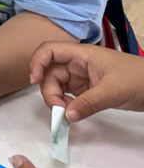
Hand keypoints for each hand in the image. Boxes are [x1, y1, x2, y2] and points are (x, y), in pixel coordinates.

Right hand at [29, 42, 143, 121]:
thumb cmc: (139, 79)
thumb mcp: (114, 91)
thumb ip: (89, 103)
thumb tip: (66, 116)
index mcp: (82, 55)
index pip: (50, 51)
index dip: (37, 62)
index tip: (33, 81)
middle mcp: (78, 64)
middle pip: (50, 72)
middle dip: (49, 90)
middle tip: (58, 109)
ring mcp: (82, 77)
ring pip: (57, 85)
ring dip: (56, 99)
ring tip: (68, 113)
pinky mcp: (87, 89)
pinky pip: (68, 95)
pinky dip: (66, 104)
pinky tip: (73, 113)